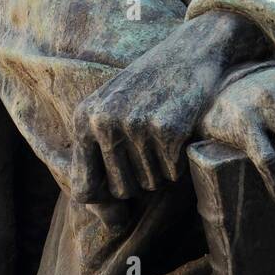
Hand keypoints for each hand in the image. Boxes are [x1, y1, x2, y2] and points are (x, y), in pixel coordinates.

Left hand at [70, 11, 264, 202]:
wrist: (190, 50)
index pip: (84, 188)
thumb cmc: (150, 86)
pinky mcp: (167, 130)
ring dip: (161, 170)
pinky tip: (180, 132)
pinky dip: (179, 162)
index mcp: (84, 119)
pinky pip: (172, 172)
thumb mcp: (113, 112)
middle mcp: (104, 123)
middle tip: (150, 151)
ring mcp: (135, 126)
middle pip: (121, 190)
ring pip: (149, 184)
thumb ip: (101, 160)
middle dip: (138, 180)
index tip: (120, 204)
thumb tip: (111, 225)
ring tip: (164, 136)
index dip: (104, 204)